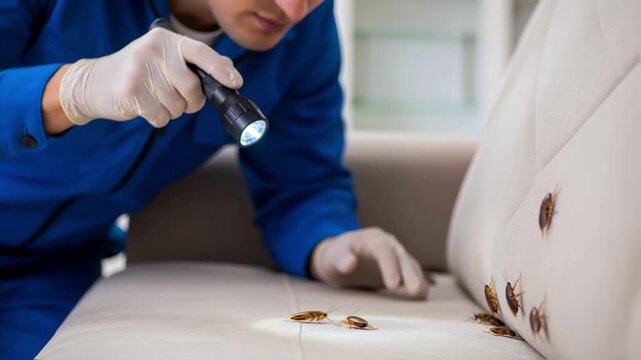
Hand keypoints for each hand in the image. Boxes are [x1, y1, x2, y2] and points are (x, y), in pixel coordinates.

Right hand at [59, 28, 241, 126]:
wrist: (94, 81)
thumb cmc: (138, 71)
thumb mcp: (164, 58)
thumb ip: (195, 62)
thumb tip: (229, 70)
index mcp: (165, 39)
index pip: (200, 52)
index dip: (220, 69)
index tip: (235, 82)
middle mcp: (153, 51)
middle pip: (192, 87)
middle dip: (190, 101)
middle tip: (177, 98)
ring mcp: (139, 70)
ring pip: (177, 106)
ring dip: (171, 110)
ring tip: (154, 98)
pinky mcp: (130, 92)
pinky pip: (161, 117)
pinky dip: (158, 118)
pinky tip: (144, 106)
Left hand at [310, 227, 427, 299]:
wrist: (340, 257)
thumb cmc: (336, 256)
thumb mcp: (333, 256)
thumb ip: (341, 259)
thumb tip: (349, 264)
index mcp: (373, 239)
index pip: (383, 250)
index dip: (390, 267)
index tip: (393, 285)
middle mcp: (389, 245)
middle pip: (402, 257)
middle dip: (410, 274)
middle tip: (416, 292)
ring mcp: (396, 256)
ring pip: (410, 265)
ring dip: (417, 280)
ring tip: (422, 296)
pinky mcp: (400, 268)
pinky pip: (411, 274)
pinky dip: (418, 283)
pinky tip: (422, 298)